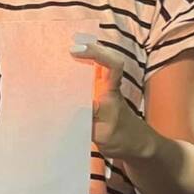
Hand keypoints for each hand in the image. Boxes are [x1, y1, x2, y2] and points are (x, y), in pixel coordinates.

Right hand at [70, 37, 144, 160]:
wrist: (137, 146)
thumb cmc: (123, 139)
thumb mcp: (103, 133)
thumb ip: (88, 120)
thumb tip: (71, 107)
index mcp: (111, 93)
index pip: (112, 65)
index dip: (97, 54)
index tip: (76, 51)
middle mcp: (107, 88)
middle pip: (100, 60)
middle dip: (83, 50)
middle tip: (61, 47)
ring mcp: (102, 94)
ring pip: (91, 71)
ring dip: (77, 63)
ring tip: (56, 58)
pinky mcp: (96, 102)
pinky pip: (84, 85)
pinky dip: (73, 78)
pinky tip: (60, 79)